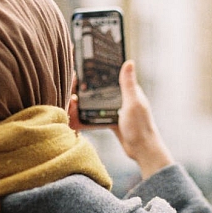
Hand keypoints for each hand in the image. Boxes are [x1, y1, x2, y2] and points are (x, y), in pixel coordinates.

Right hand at [68, 60, 173, 178]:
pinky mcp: (111, 121)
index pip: (107, 78)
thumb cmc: (141, 126)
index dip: (93, 75)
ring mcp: (115, 110)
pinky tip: (74, 119)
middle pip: (98, 91)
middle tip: (70, 94)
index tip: (77, 74)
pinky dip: (86, 118)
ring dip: (82, 105)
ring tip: (70, 105)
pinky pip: (95, 117)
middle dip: (83, 91)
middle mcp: (121, 98)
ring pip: (95, 104)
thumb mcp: (133, 103)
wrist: (142, 151)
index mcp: (128, 90)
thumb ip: (128, 84)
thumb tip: (129, 62)